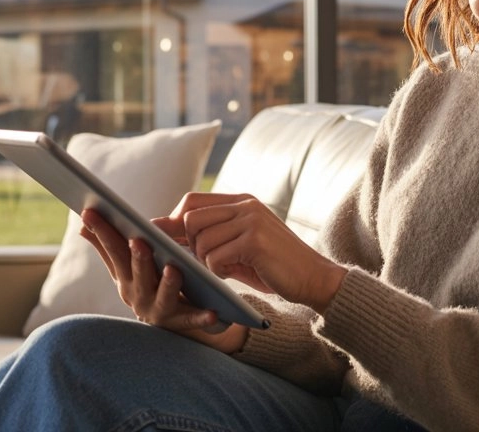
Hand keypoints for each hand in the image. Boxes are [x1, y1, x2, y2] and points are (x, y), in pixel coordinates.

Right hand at [78, 208, 246, 353]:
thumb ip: (107, 246)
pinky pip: (193, 319)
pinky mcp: (182, 322)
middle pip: (138, 275)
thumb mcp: (125, 267)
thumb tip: (83, 220)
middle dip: (138, 258)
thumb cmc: (146, 285)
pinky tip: (213, 313)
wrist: (170, 323)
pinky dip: (202, 317)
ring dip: (168, 284)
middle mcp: (138, 295)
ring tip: (174, 269)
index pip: (113, 250)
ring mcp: (159, 310)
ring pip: (164, 297)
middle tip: (139, 241)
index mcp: (125, 277)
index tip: (90, 211)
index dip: (102, 231)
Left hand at [154, 192, 347, 312]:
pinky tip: (230, 274)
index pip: (193, 200)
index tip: (163, 238)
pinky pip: (214, 257)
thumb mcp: (241, 245)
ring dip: (204, 261)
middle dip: (187, 243)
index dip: (173, 219)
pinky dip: (216, 271)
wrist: (314, 278)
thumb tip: (168, 232)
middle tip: (200, 261)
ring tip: (221, 269)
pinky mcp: (255, 241)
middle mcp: (246, 205)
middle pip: (190, 217)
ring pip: (201, 239)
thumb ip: (213, 236)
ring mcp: (251, 221)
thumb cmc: (273, 266)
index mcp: (242, 201)